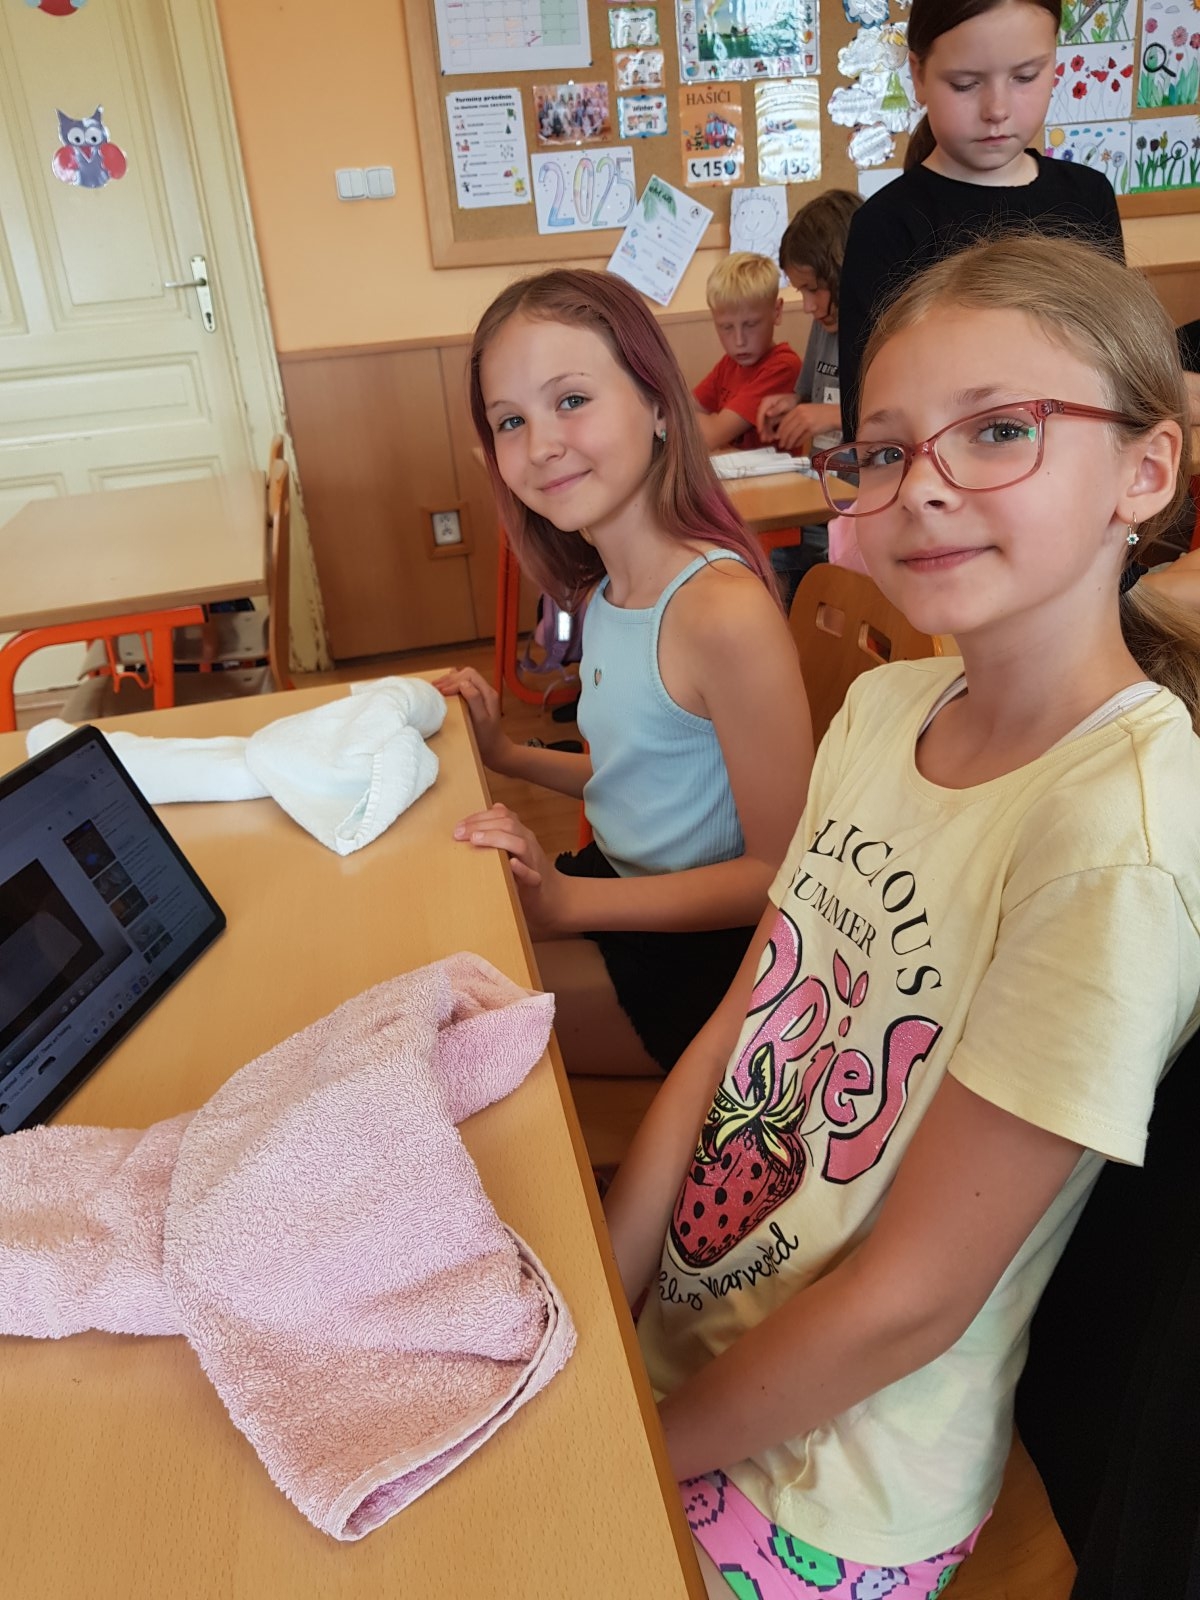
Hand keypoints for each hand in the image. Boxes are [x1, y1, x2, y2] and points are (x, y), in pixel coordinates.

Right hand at [434, 666, 512, 772]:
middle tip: (435, 687)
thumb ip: (475, 700)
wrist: (495, 749)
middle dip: (450, 679)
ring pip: (465, 678)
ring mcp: (482, 694)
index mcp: (488, 693)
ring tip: (435, 686)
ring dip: (450, 680)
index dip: (454, 683)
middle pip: (467, 674)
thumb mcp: (481, 720)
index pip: (469, 677)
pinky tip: (444, 688)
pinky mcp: (477, 699)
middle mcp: (486, 691)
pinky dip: (452, 685)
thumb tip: (463, 684)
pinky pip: (464, 685)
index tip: (441, 692)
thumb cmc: (487, 738)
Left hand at [452, 803, 573, 937]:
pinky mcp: (536, 883)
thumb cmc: (529, 870)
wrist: (553, 896)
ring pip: (520, 844)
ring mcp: (533, 862)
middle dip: (481, 825)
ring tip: (476, 840)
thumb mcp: (516, 846)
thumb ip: (504, 830)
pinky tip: (510, 864)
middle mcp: (528, 843)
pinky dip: (521, 869)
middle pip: (508, 825)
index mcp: (521, 834)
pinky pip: (531, 874)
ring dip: (496, 839)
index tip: (460, 826)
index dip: (480, 816)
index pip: (502, 815)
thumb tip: (495, 807)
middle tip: (459, 833)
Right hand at [755, 392, 797, 442]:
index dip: (760, 423)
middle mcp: (764, 408)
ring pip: (764, 425)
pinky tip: (773, 438)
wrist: (795, 401)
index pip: (760, 413)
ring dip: (766, 433)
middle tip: (764, 439)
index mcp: (766, 402)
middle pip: (761, 421)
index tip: (760, 431)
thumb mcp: (784, 404)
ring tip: (769, 440)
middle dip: (763, 431)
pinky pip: (769, 427)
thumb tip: (767, 414)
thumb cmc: (790, 401)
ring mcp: (767, 414)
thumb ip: (776, 409)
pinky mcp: (770, 419)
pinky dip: (770, 432)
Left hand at [774, 403, 827, 455]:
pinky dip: (797, 443)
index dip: (780, 431)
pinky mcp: (812, 429)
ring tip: (787, 446)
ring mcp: (806, 422)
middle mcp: (801, 414)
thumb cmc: (822, 413)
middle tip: (781, 444)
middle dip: (783, 439)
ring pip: (793, 435)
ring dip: (789, 443)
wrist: (834, 414)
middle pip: (787, 429)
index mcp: (798, 408)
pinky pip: (801, 439)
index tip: (778, 437)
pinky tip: (796, 445)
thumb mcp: (807, 410)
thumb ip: (796, 417)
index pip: (784, 421)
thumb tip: (786, 428)